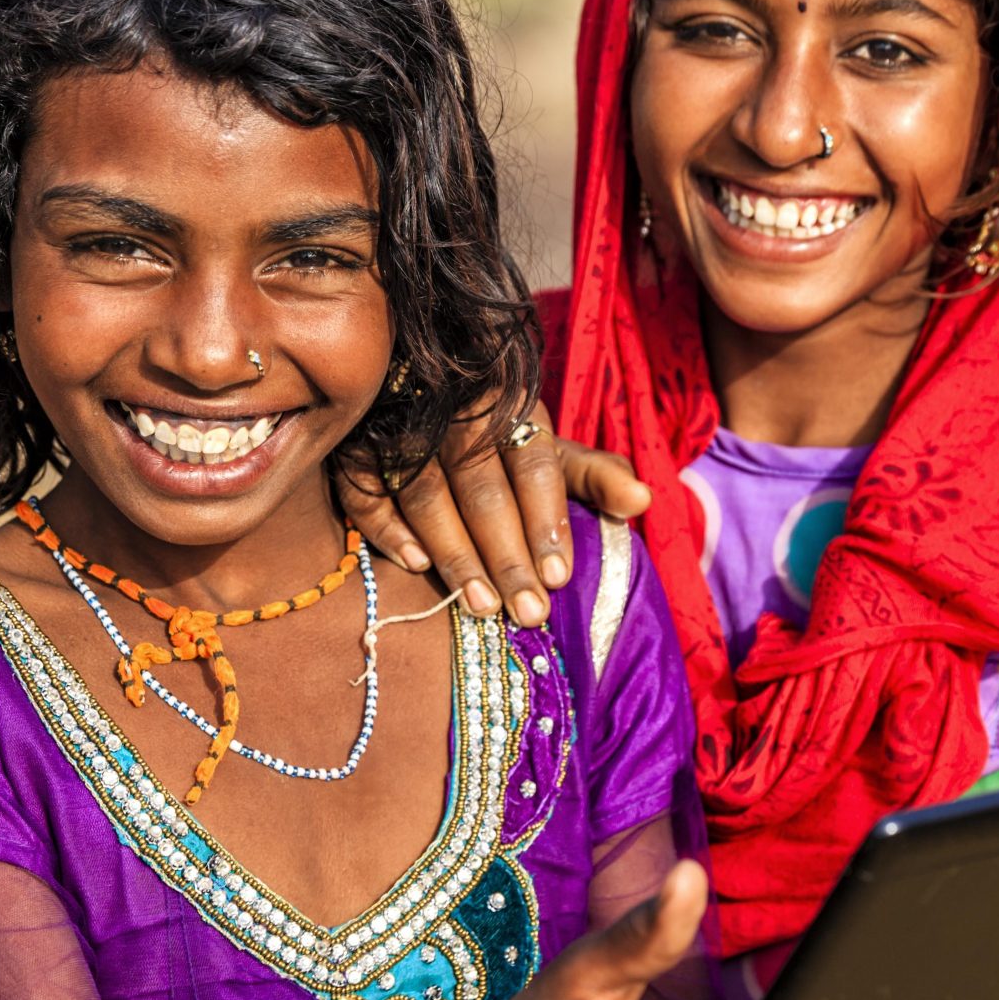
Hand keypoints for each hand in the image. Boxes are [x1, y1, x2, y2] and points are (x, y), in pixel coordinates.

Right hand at [338, 399, 651, 627]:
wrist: (416, 386)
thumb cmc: (497, 437)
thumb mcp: (548, 447)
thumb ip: (593, 475)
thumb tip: (644, 501)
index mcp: (510, 401)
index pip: (533, 462)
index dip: (546, 520)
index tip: (558, 577)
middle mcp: (454, 409)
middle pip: (481, 486)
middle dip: (507, 554)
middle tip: (529, 613)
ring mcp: (399, 425)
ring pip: (425, 492)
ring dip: (454, 553)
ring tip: (483, 606)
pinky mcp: (354, 446)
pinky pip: (364, 489)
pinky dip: (386, 527)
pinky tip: (414, 564)